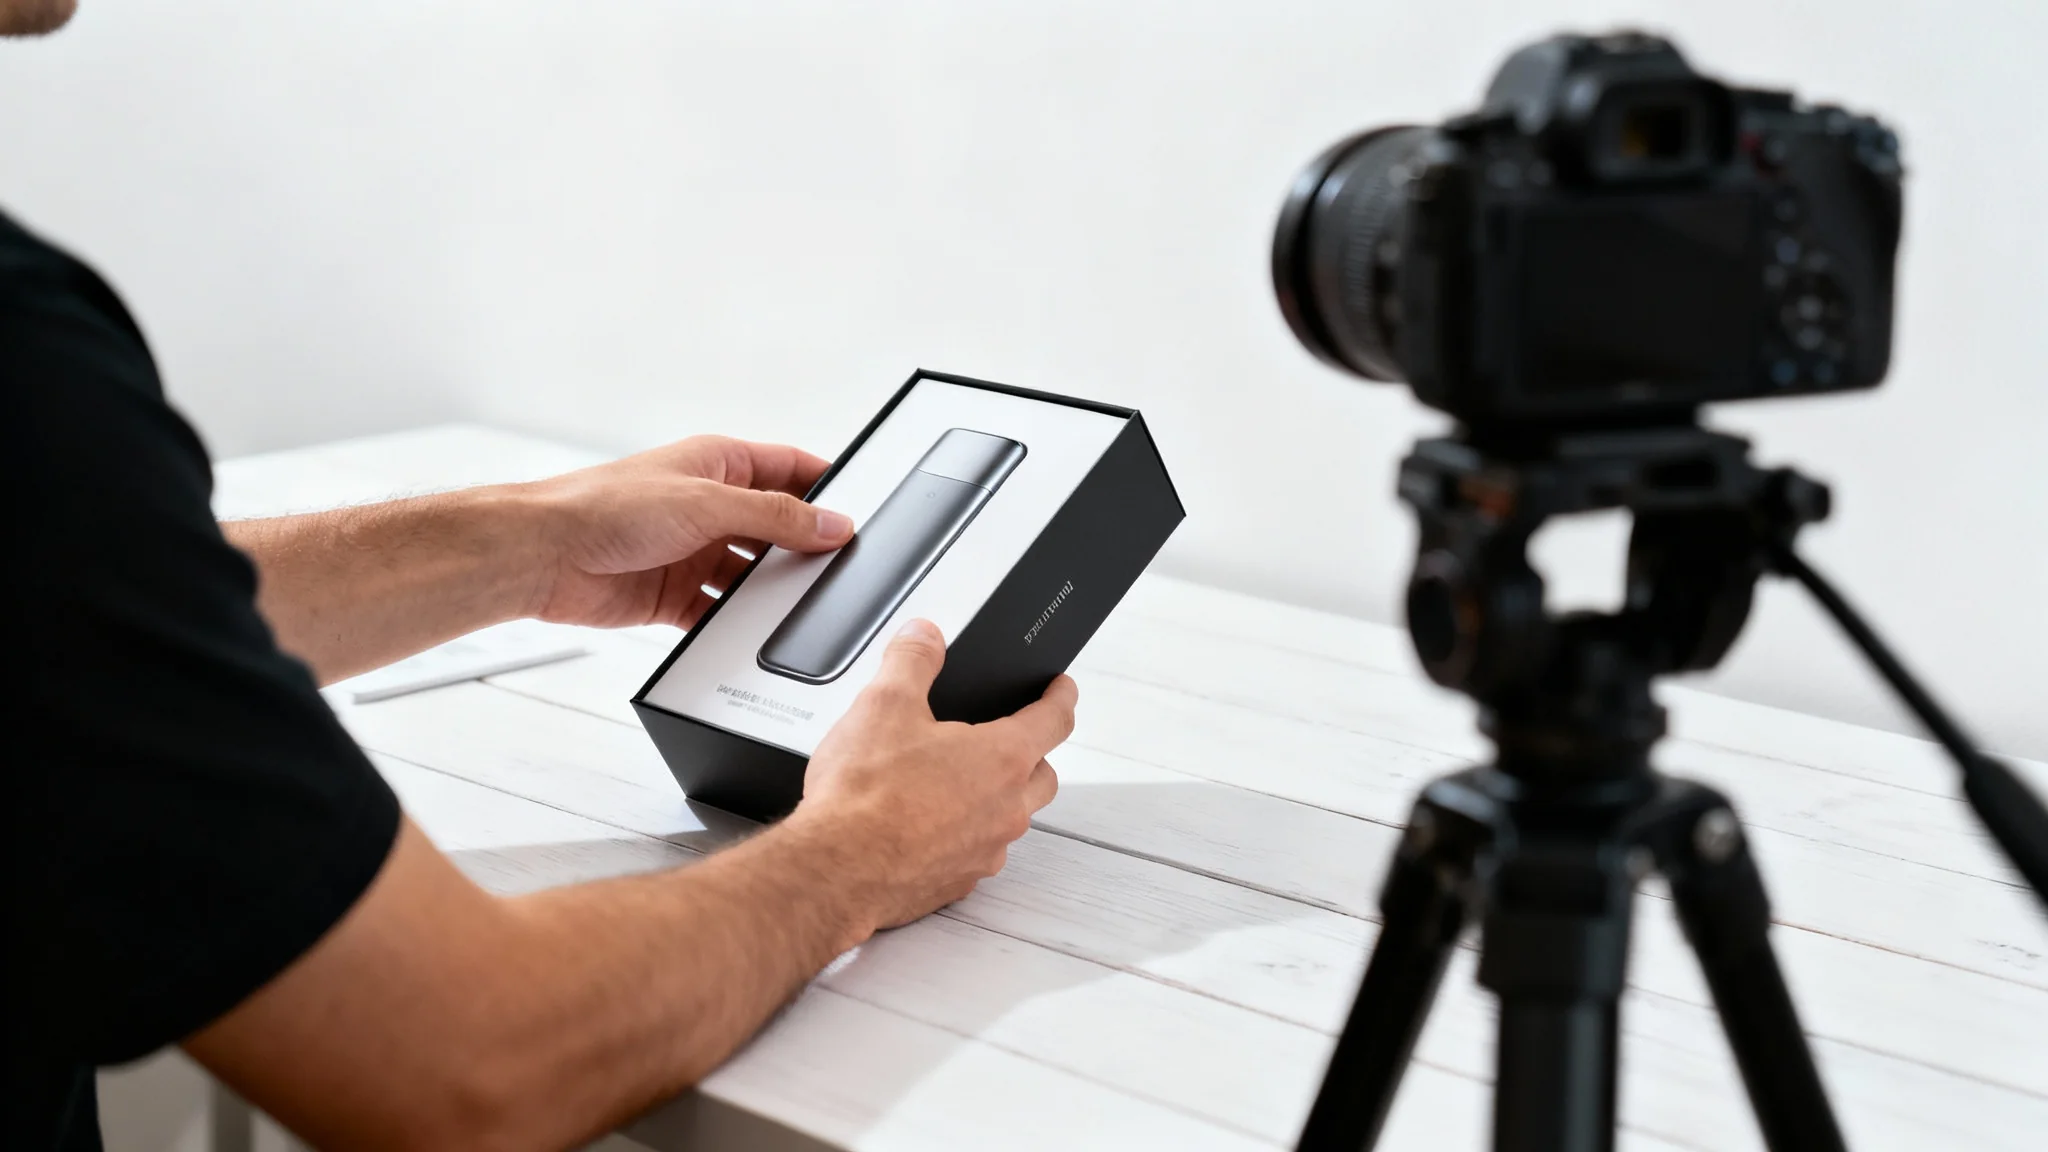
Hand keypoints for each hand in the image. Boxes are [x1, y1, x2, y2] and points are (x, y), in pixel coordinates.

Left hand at [523, 436, 852, 629]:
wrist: (542, 555)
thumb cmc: (606, 506)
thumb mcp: (707, 503)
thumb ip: (775, 517)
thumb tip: (831, 524)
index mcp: (718, 465)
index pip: (789, 470)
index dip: (826, 487)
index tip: (860, 511)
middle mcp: (708, 507)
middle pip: (775, 528)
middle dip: (803, 549)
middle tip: (837, 568)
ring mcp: (692, 552)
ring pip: (751, 575)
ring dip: (768, 591)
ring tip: (796, 605)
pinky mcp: (675, 595)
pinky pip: (718, 614)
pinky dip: (734, 625)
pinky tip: (750, 633)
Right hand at [793, 619, 1072, 929]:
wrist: (835, 871)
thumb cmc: (863, 797)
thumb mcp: (884, 703)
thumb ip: (912, 660)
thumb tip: (925, 635)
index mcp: (1001, 759)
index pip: (1053, 720)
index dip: (1060, 697)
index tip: (1062, 689)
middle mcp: (1005, 809)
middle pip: (1042, 776)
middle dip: (1034, 753)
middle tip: (1011, 738)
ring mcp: (984, 851)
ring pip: (1011, 819)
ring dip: (997, 799)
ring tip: (957, 783)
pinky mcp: (956, 883)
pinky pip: (977, 854)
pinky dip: (964, 837)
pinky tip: (928, 827)